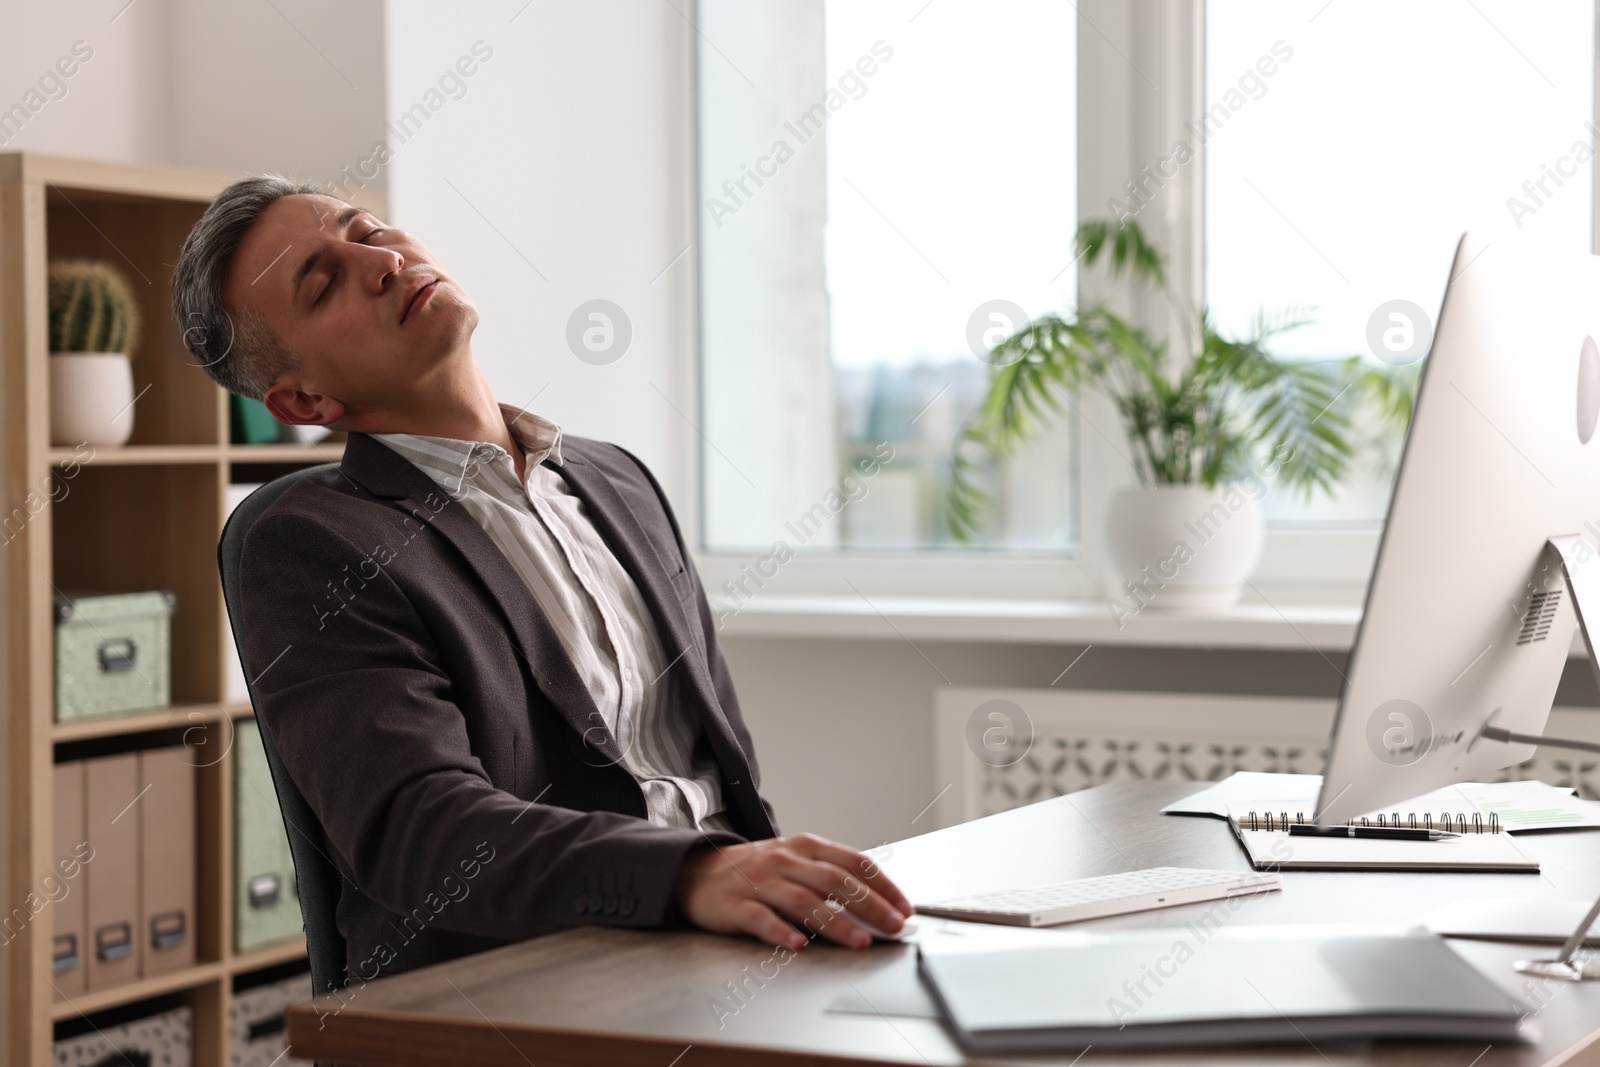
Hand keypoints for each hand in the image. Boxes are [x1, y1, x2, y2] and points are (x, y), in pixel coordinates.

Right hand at [673, 833, 911, 949]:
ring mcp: (760, 881)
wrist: (697, 870)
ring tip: (860, 941)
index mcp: (806, 847)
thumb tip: (877, 905)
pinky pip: (761, 918)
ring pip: (803, 901)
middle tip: (895, 926)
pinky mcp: (734, 905)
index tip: (905, 907)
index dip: (883, 884)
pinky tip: (799, 945)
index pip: (853, 862)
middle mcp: (786, 860)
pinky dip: (781, 932)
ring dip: (836, 922)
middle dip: (870, 905)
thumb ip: (830, 878)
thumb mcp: (796, 862)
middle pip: (835, 881)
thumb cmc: (758, 870)